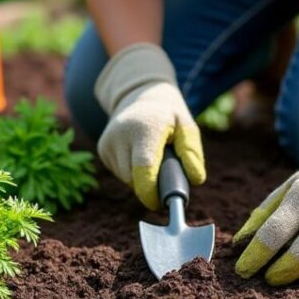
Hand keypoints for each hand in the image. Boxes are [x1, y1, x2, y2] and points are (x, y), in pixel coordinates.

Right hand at [94, 43, 205, 209]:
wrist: (140, 95)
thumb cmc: (168, 115)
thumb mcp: (187, 126)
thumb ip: (192, 152)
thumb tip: (195, 180)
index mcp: (144, 129)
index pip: (143, 168)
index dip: (150, 192)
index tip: (160, 203)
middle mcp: (121, 134)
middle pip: (134, 178)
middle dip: (150, 185)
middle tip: (164, 174)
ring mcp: (108, 141)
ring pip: (126, 178)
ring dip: (140, 178)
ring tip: (152, 159)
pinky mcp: (103, 148)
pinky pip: (119, 173)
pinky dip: (131, 172)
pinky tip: (138, 155)